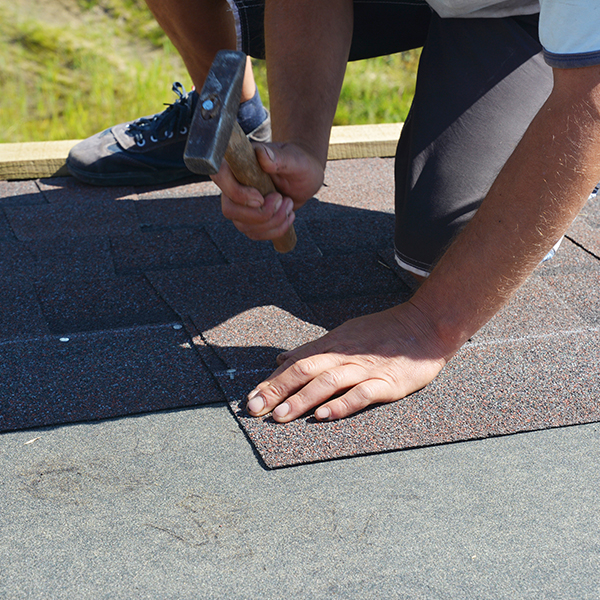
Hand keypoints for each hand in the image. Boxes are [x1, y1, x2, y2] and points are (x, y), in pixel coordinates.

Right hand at [211, 142, 323, 241]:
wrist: (305, 177)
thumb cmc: (299, 163)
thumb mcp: (294, 159)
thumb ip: (279, 157)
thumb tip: (262, 155)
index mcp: (240, 162)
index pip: (220, 176)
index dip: (237, 193)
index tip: (261, 198)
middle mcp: (234, 183)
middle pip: (230, 209)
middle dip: (260, 214)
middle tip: (282, 200)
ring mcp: (239, 203)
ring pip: (243, 225)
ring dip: (272, 222)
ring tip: (289, 204)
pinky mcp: (249, 218)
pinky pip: (254, 233)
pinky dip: (274, 230)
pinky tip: (288, 216)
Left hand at [245, 302, 452, 421]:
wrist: (426, 325)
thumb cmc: (385, 331)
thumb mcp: (345, 333)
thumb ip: (314, 348)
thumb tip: (281, 358)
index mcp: (334, 343)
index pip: (296, 363)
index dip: (272, 381)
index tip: (251, 397)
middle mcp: (345, 354)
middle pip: (304, 371)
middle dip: (277, 390)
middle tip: (254, 409)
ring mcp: (366, 368)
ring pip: (327, 382)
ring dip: (301, 399)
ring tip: (279, 417)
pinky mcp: (387, 382)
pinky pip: (361, 394)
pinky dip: (341, 404)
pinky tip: (323, 415)